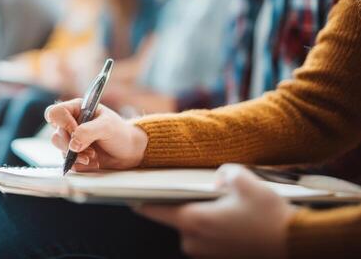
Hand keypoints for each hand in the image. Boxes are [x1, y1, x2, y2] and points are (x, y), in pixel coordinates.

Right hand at [44, 99, 147, 171]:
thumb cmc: (120, 133)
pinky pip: (68, 162)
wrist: (130, 151)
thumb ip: (88, 131)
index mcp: (76, 109)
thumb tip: (72, 144)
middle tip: (88, 149)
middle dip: (71, 145)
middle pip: (56, 135)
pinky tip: (94, 161)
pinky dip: (80, 164)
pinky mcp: (75, 155)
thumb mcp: (107, 126)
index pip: (55, 113)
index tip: (76, 131)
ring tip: (94, 156)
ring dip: (77, 156)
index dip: (63, 123)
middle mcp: (71, 124)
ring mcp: (72, 140)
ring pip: (60, 150)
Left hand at [134, 164, 295, 258]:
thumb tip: (218, 177)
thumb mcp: (246, 182)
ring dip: (202, 217)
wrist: (297, 245)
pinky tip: (233, 217)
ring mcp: (207, 254)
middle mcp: (195, 241)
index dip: (140, 200)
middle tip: (198, 191)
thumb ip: (224, 173)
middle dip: (184, 205)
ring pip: (194, 229)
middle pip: (176, 218)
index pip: (153, 210)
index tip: (127, 193)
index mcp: (194, 221)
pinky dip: (215, 228)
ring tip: (223, 204)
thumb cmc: (270, 217)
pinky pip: (208, 239)